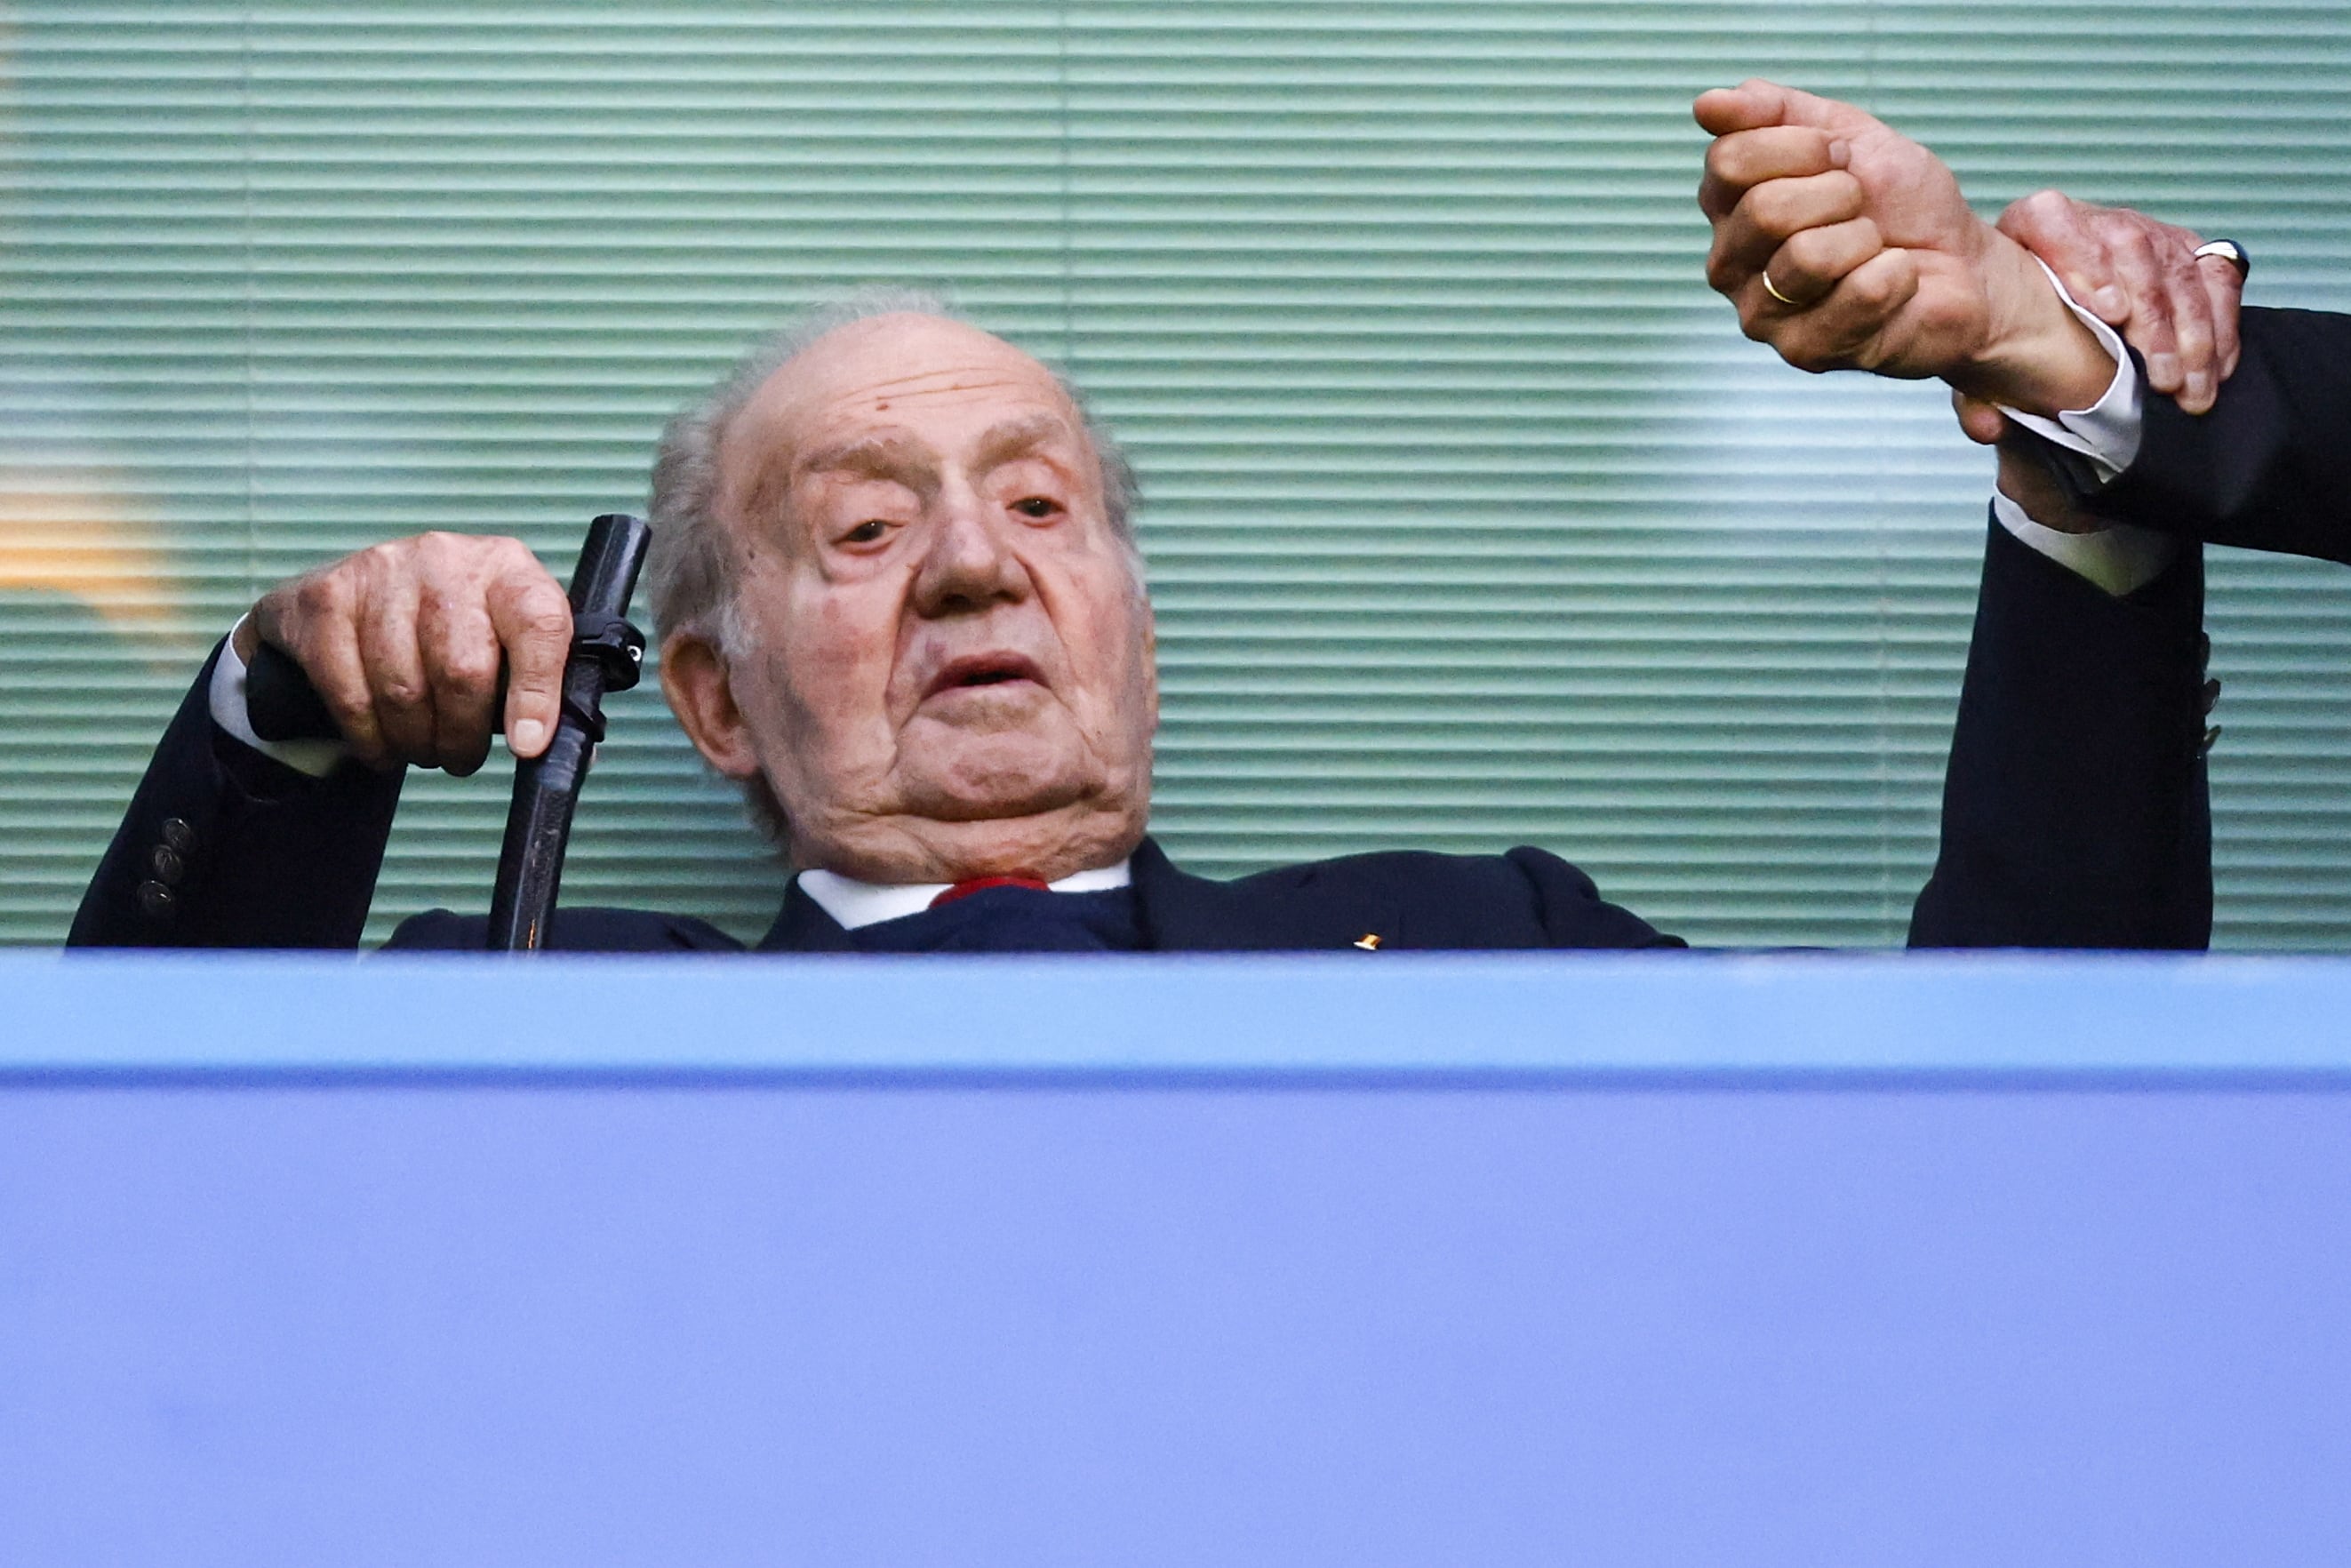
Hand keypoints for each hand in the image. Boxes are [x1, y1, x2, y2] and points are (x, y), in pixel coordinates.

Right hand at [238, 532, 572, 772]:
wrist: (358, 594)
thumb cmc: (450, 628)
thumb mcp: (507, 644)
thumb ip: (541, 693)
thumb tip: (561, 755)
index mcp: (508, 569)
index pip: (539, 625)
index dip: (536, 692)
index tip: (528, 745)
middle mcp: (447, 558)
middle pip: (463, 668)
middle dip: (464, 734)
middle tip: (462, 758)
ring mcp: (382, 571)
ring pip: (405, 688)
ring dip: (416, 740)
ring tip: (424, 749)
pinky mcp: (328, 598)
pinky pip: (350, 692)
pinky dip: (369, 736)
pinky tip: (382, 745)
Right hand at [1695, 80, 2112, 415]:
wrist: (1965, 267)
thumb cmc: (1902, 207)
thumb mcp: (1847, 134)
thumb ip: (1775, 112)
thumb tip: (1708, 104)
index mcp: (1730, 206)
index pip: (1730, 160)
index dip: (1804, 146)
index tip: (1840, 157)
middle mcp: (1731, 263)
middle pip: (1764, 209)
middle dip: (1839, 193)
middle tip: (1861, 207)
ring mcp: (1761, 312)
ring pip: (1805, 256)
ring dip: (1865, 239)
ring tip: (1876, 248)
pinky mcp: (1803, 352)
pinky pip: (1858, 294)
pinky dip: (1896, 276)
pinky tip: (1895, 284)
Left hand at [1948, 191, 2243, 442]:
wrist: (2049, 318)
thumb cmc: (2012, 334)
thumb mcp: (1984, 358)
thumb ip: (1977, 392)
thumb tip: (1987, 427)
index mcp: (2027, 228)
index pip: (2051, 221)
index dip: (2083, 261)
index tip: (2109, 313)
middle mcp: (2091, 220)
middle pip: (2129, 246)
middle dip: (2152, 318)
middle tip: (2159, 377)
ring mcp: (2145, 231)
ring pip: (2177, 268)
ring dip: (2191, 334)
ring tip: (2187, 389)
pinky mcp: (2186, 249)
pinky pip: (2216, 278)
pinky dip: (2222, 326)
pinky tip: (2215, 370)